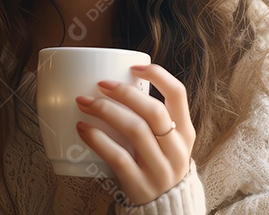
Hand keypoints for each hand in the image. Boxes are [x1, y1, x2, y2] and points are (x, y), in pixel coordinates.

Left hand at [74, 63, 195, 205]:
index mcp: (185, 132)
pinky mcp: (139, 184)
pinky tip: (83, 129)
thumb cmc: (159, 167)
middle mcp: (176, 149)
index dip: (157, 75)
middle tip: (101, 84)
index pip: (178, 94)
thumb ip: (156, 120)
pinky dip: (98, 140)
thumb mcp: (170, 143)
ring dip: (106, 111)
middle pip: (153, 111)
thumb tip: (121, 84)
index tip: (134, 67)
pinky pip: (117, 157)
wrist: (165, 210)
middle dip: (124, 93)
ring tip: (85, 103)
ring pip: (135, 130)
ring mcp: (159, 168)